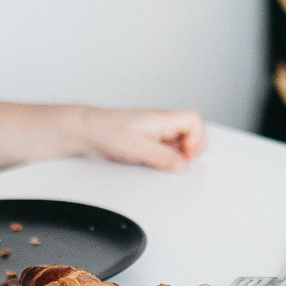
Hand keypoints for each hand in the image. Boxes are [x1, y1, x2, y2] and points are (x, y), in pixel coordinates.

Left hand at [84, 107, 205, 171]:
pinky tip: (150, 160)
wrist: (88, 130)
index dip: (197, 139)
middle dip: (188, 150)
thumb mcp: (137, 148)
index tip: (185, 155)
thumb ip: (162, 158)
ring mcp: (157, 130)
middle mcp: (163, 122)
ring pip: (180, 142)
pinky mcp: (150, 137)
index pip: (195, 120)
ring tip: (157, 161)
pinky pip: (167, 147)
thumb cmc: (108, 132)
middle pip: (191, 133)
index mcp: (163, 119)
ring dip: (175, 155)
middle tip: (174, 162)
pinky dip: (164, 157)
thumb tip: (183, 166)